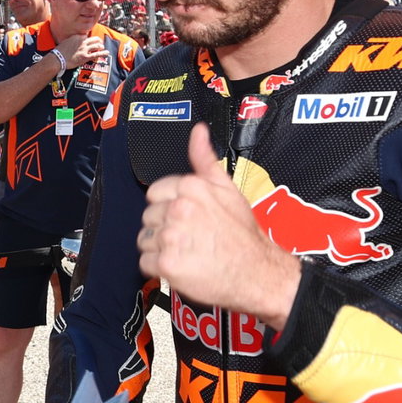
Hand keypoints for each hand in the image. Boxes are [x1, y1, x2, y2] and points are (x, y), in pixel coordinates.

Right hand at [57, 33, 104, 67]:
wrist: (57, 59)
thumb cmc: (59, 51)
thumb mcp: (66, 42)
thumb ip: (72, 40)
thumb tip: (74, 42)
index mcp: (77, 37)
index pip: (86, 36)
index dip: (88, 39)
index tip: (90, 40)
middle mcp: (82, 42)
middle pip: (94, 39)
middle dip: (98, 40)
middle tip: (99, 42)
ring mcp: (84, 49)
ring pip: (97, 46)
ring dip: (101, 46)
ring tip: (102, 47)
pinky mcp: (85, 57)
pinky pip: (96, 54)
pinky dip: (103, 53)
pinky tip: (106, 53)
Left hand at [138, 123, 299, 328]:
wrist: (257, 272)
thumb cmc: (242, 234)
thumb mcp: (228, 188)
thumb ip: (205, 159)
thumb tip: (198, 131)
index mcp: (190, 187)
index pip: (154, 194)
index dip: (168, 207)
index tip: (185, 218)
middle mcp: (179, 209)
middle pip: (148, 217)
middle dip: (164, 228)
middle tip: (190, 237)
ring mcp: (171, 236)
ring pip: (144, 240)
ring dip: (159, 249)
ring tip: (187, 251)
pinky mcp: (167, 263)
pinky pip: (145, 263)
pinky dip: (160, 269)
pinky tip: (181, 266)